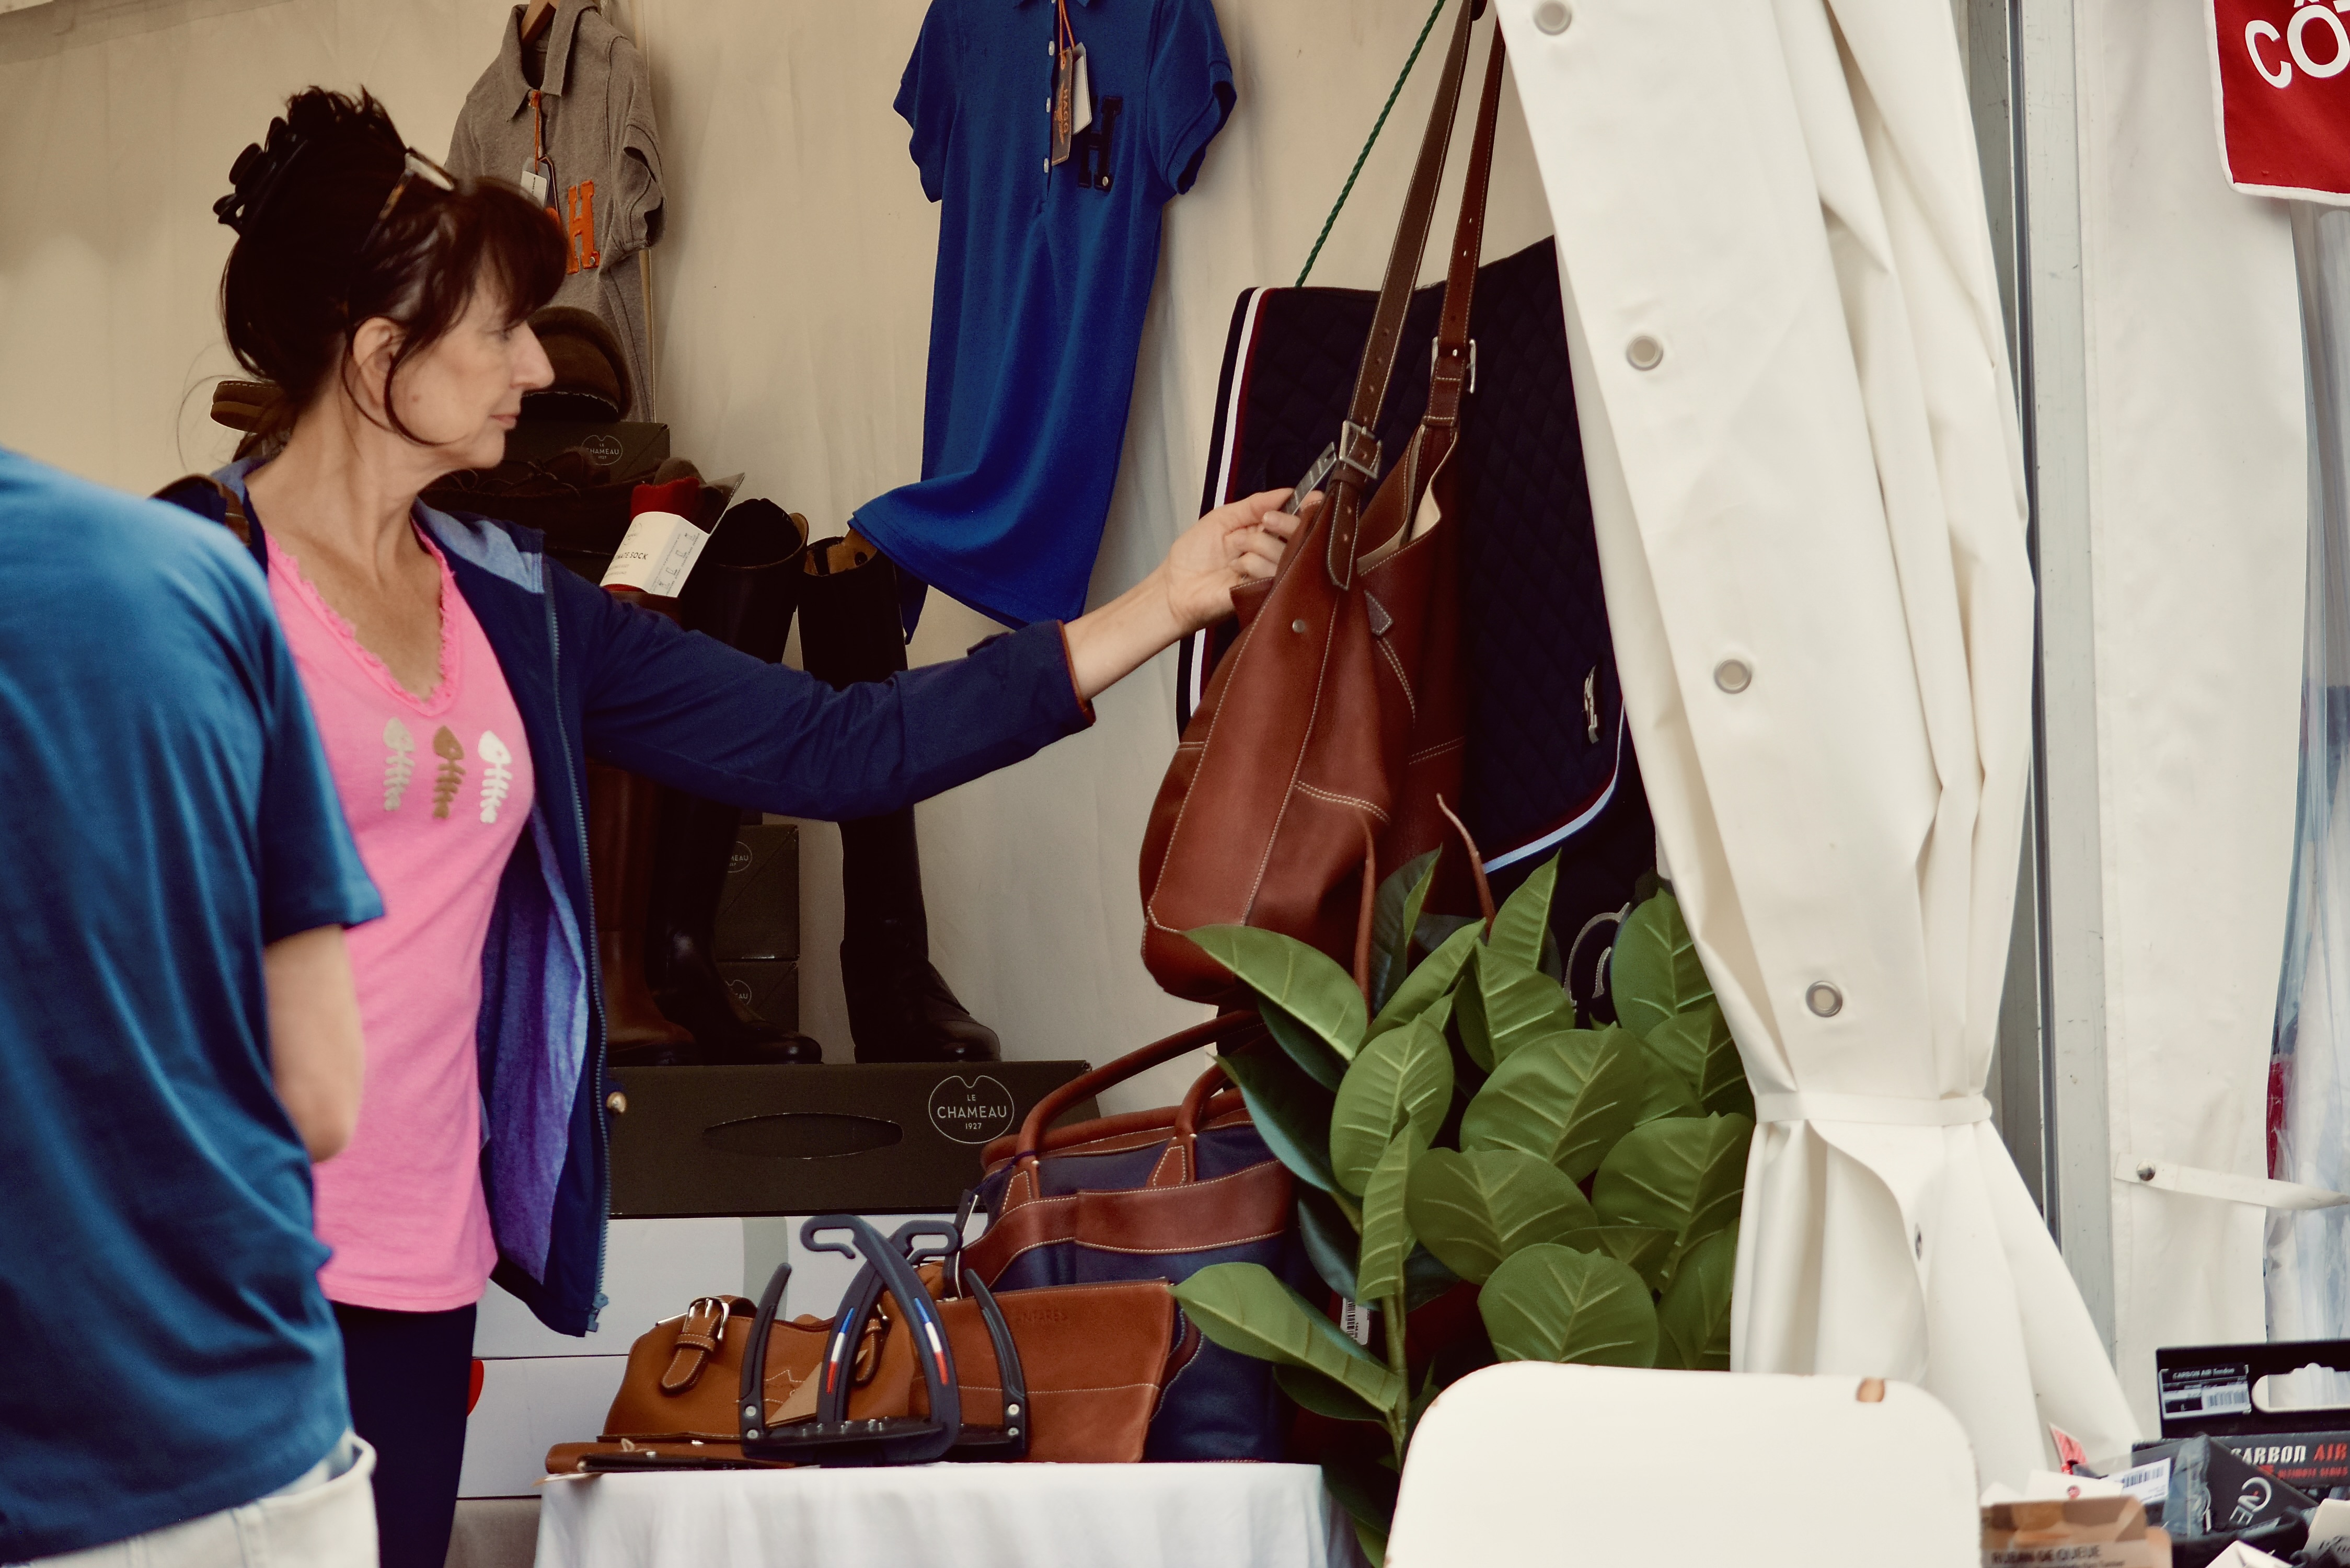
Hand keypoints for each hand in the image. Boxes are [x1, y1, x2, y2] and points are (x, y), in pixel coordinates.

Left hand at [1159, 488, 1312, 635]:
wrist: (1177, 586)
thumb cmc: (1194, 555)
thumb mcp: (1223, 518)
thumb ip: (1255, 504)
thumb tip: (1286, 492)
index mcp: (1265, 532)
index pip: (1298, 518)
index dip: (1308, 507)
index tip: (1313, 498)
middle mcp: (1272, 552)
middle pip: (1300, 534)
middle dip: (1282, 522)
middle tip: (1263, 523)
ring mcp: (1270, 573)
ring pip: (1285, 552)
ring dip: (1256, 546)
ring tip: (1234, 555)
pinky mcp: (1265, 592)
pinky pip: (1273, 573)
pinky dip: (1251, 566)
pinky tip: (1236, 572)